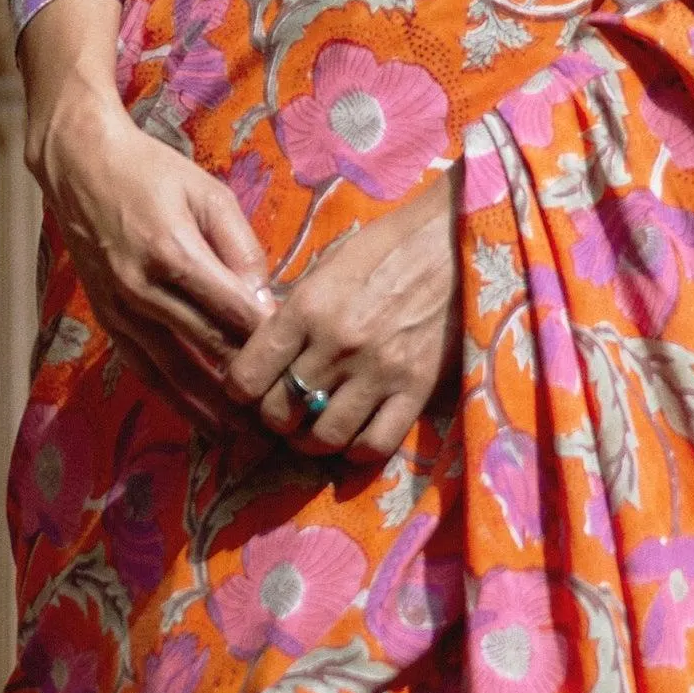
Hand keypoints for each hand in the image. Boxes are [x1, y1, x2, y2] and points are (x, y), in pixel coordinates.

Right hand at [20, 0, 268, 417]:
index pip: (233, 311)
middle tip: (290, 416)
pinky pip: (145, 369)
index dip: (269, 341)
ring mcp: (121, 309)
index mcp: (173, 252)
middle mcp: (143, 289)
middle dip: (249, 385)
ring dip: (212, 409)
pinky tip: (201, 422)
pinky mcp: (108, 319)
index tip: (302, 364)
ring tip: (249, 438)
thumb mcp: (208, 194)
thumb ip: (241, 248)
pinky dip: (175, 399)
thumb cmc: (152, 172)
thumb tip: (266, 301)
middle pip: (208, 348)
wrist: (80, 167)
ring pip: (174, 371)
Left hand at [227, 174, 458, 465]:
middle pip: (281, 413)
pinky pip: (376, 444)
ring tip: (316, 430)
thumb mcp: (325, 268)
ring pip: (324, 437)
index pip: (247, 377)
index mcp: (306, 308)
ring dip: (312, 442)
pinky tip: (355, 436)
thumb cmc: (385, 247)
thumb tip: (263, 356)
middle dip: (275, 420)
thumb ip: (293, 315)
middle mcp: (337, 344)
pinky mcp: (417, 388)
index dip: (240, 392)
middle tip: (285, 413)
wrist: (453, 241)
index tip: (250, 390)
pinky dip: (358, 451)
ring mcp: (379, 370)